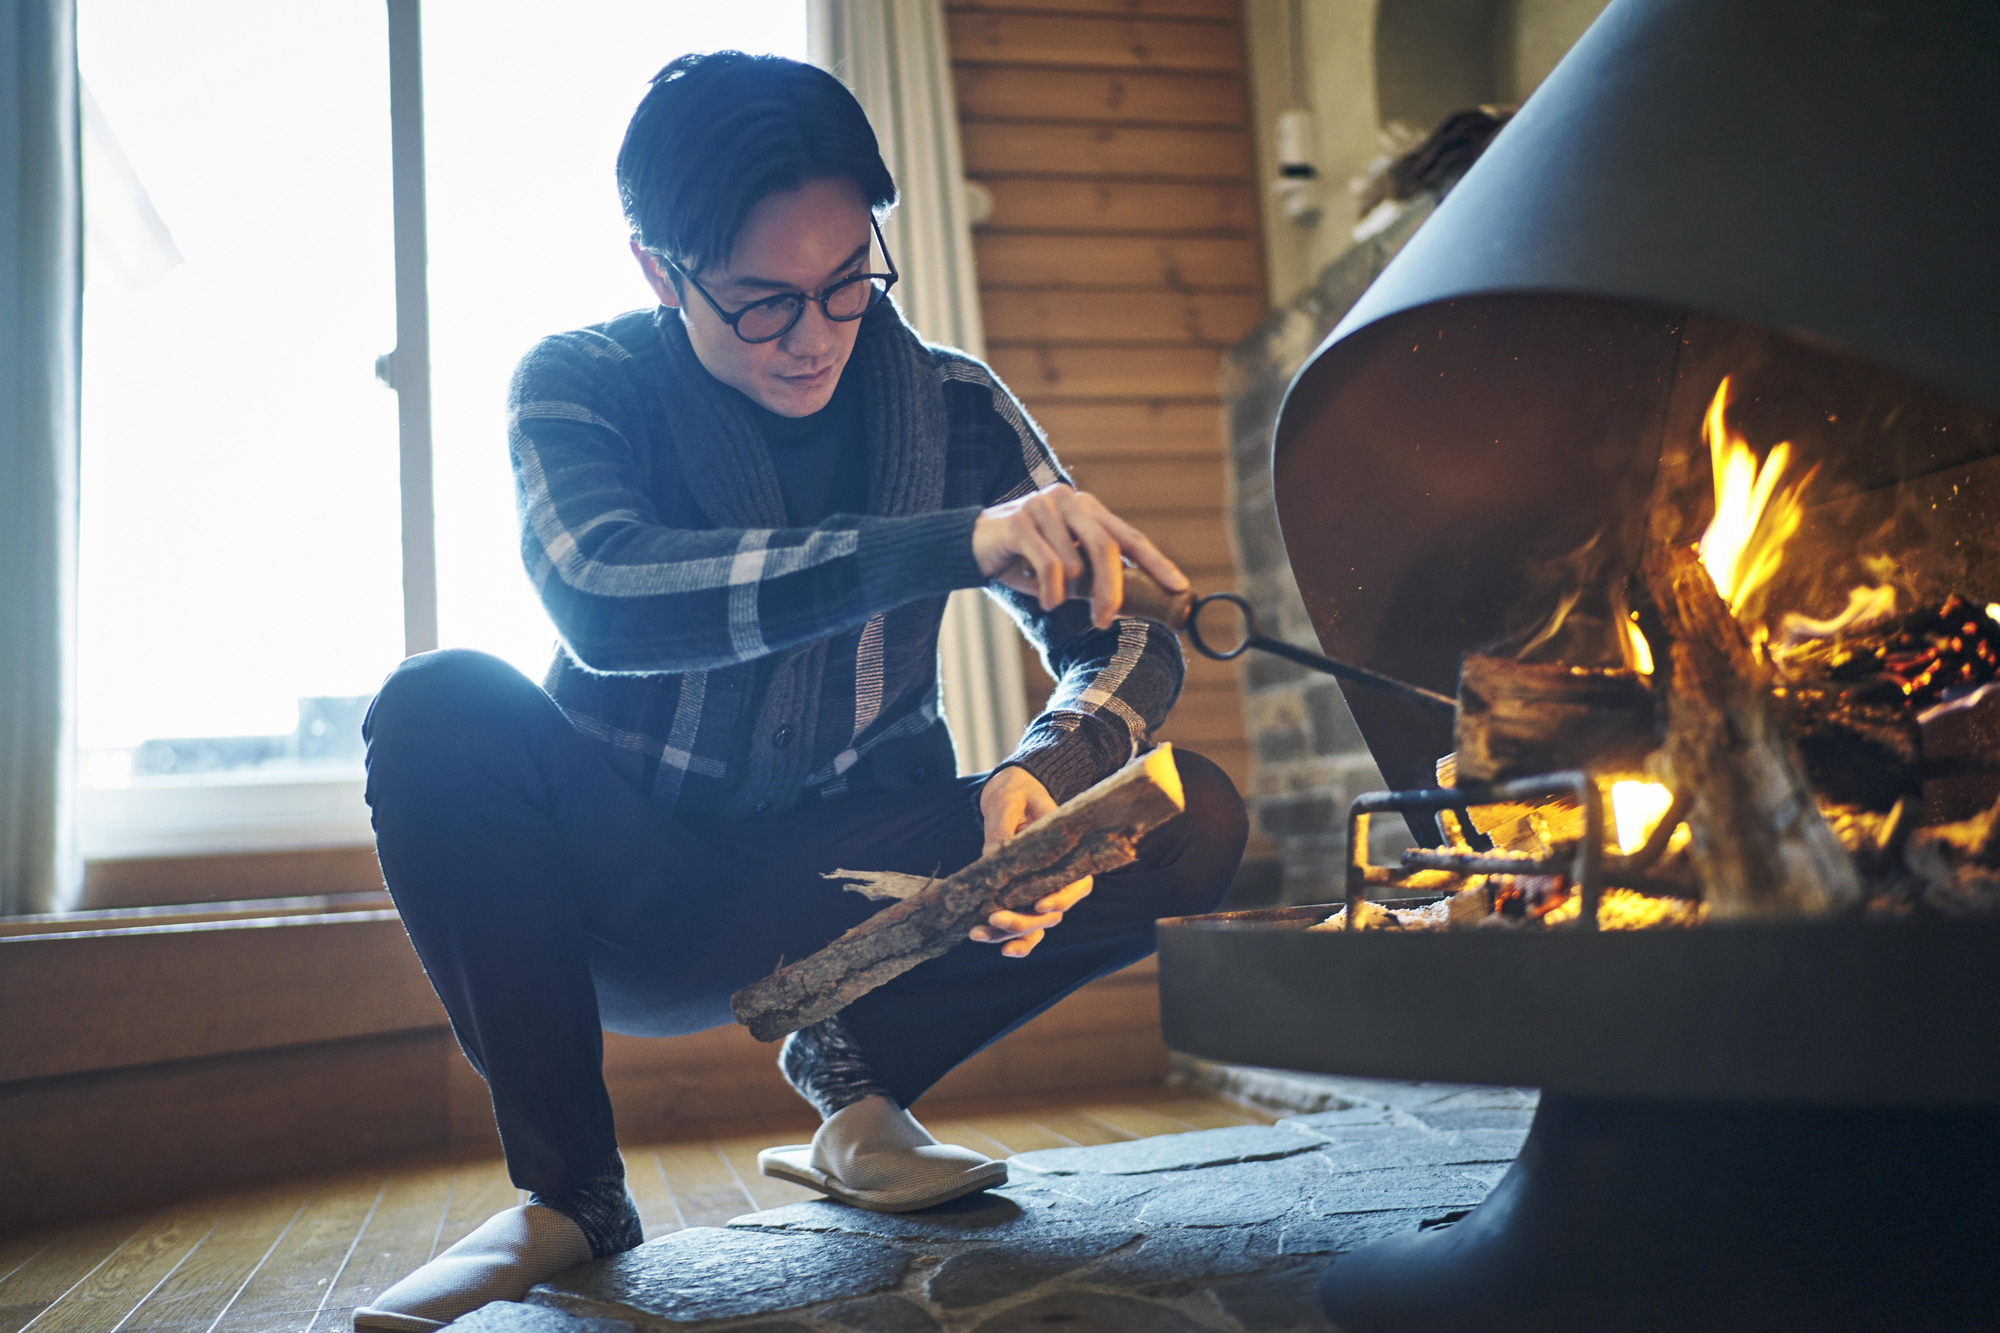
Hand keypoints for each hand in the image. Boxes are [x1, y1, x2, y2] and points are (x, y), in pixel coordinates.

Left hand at [970, 766, 1093, 957]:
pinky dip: (1008, 937)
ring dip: (1010, 934)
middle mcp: (1058, 876)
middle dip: (1024, 921)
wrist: (1010, 790)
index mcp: (1067, 851)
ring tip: (978, 934)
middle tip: (994, 918)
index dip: (1062, 898)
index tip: (1040, 904)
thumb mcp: (1008, 800)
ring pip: (1035, 924)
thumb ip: (1003, 828)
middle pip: (1051, 912)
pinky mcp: (1021, 894)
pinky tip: (988, 940)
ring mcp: (1040, 889)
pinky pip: (1023, 925)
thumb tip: (992, 855)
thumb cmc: (1016, 789)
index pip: (1077, 884)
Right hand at [972, 484, 1186, 629]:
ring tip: (1051, 598)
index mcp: (1087, 509)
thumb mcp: (1065, 568)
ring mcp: (1045, 506)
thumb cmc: (1023, 560)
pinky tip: (1044, 601)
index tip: (1178, 586)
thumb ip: (1093, 577)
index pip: (1129, 536)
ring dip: (1066, 592)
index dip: (1155, 561)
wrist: (971, 547)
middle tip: (1107, 620)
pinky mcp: (1021, 521)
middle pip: (1107, 548)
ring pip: (1076, 563)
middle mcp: (1070, 500)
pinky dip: (1050, 592)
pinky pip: (1051, 566)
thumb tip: (1131, 605)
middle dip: (1112, 590)